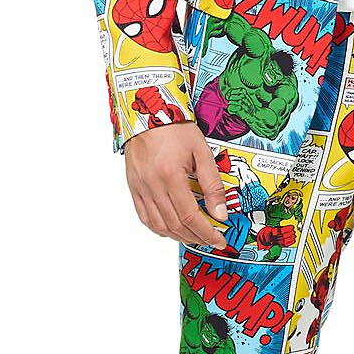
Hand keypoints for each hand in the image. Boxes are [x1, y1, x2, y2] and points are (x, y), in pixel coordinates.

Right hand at [124, 122, 230, 246]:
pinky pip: (144, 216)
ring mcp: (140, 187)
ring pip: (158, 225)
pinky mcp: (133, 187)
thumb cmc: (175, 128)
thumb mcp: (202, 151)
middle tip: (210, 239)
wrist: (148, 112)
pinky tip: (172, 229)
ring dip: (178, 236)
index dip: (206, 233)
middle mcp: (152, 185)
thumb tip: (220, 213)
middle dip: (195, 237)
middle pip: (175, 224)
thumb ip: (212, 184)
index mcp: (171, 175)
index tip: (218, 240)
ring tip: (194, 236)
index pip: (190, 216)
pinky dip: (159, 228)